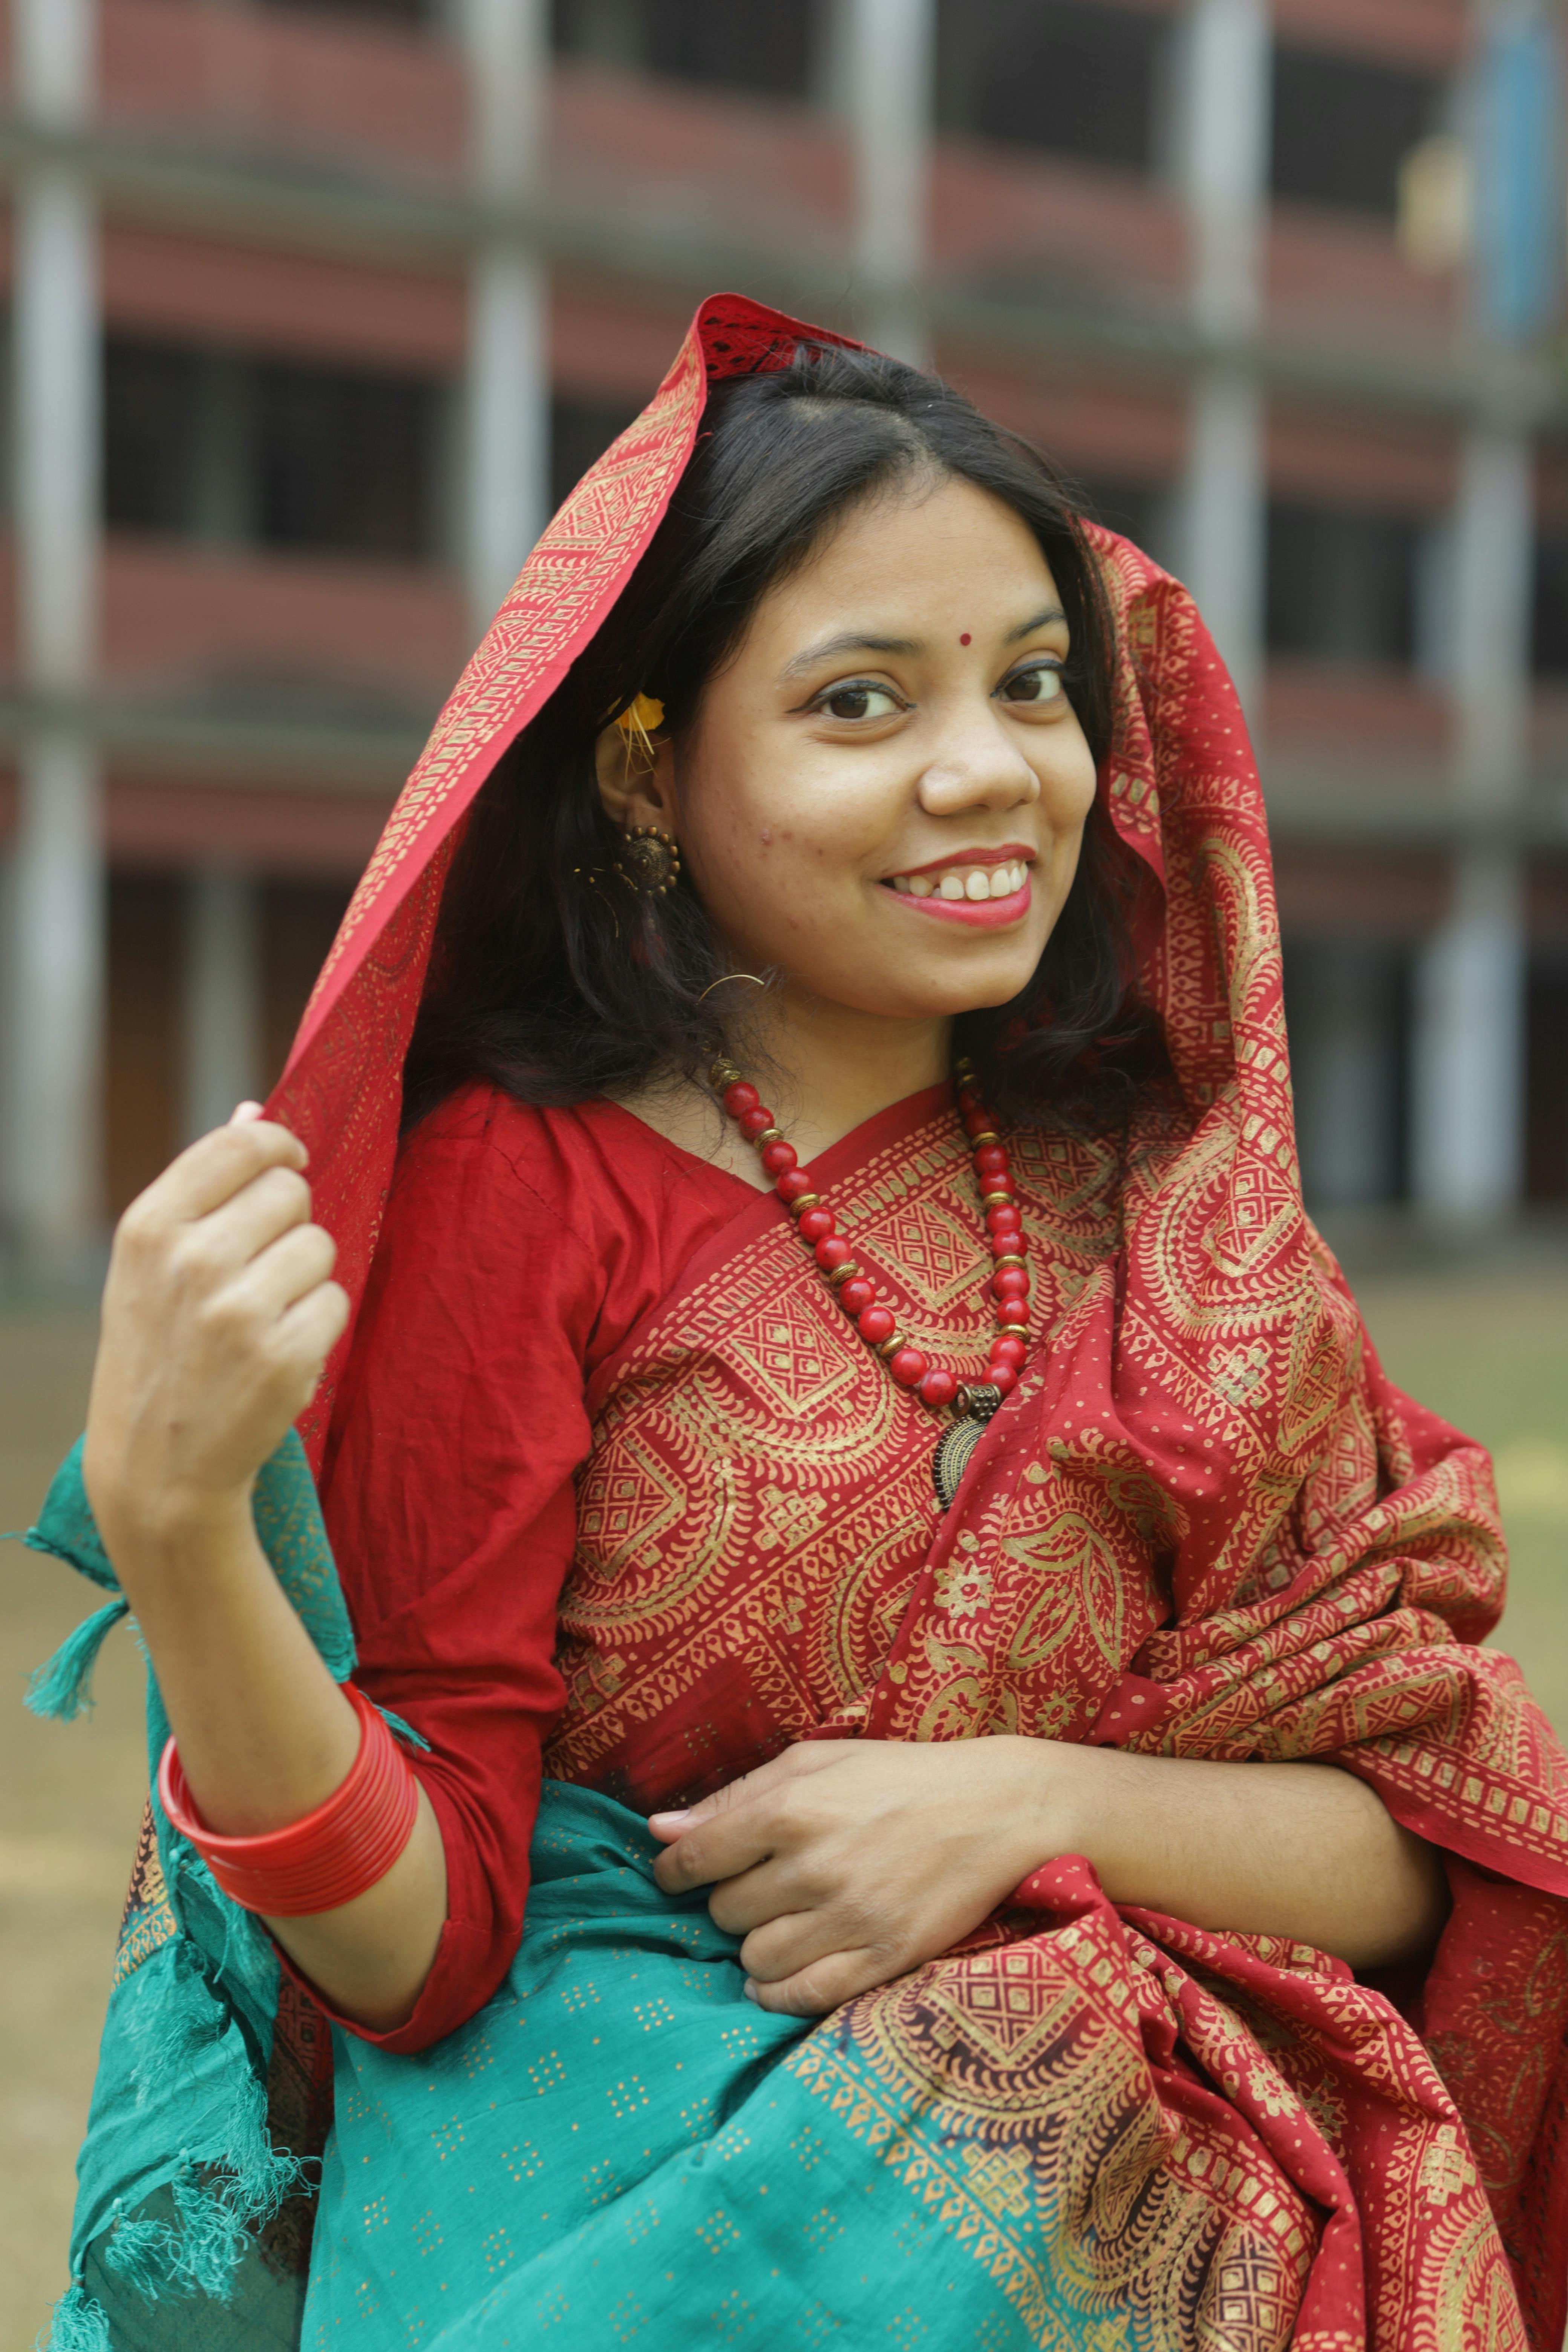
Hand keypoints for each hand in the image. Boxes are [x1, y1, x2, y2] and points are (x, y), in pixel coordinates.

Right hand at [83, 1104, 348, 1570]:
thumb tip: (254, 1106)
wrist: (157, 1468)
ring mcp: (237, 1310)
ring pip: (321, 1245)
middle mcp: (190, 1261)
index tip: (288, 1164)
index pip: (239, 1143)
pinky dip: (320, 1325)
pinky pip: (337, 1301)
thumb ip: (206, 1184)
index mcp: (150, 1227)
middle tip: (257, 1273)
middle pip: (291, 1191)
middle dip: (288, 1225)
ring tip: (263, 1318)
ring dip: (306, 1278)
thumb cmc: (161, 1352)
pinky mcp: (283, 1356)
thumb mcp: (154, 1265)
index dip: (277, 1146)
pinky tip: (279, 1352)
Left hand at [648, 1737, 1088, 2015]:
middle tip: (764, 1886)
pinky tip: (785, 1972)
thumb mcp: (814, 1762)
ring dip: (758, 1944)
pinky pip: (801, 1997)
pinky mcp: (883, 1958)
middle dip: (733, 1901)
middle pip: (724, 1913)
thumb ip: (733, 1797)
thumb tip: (660, 1831)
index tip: (679, 1874)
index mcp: (792, 1808)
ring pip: (755, 1960)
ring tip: (787, 1921)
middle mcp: (814, 1866)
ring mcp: (850, 1918)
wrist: (996, 1809)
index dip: (675, 1871)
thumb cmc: (898, 1778)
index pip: (696, 1858)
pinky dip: (779, 1992)